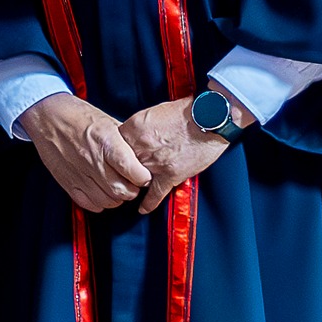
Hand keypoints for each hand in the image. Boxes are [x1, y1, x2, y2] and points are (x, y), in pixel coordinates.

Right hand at [17, 94, 151, 213]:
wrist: (47, 115)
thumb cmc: (76, 115)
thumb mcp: (106, 120)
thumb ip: (124, 140)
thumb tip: (141, 155)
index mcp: (105, 141)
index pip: (133, 171)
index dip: (143, 177)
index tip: (144, 175)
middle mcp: (92, 160)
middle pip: (122, 190)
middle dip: (132, 190)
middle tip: (132, 184)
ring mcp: (79, 173)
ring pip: (107, 200)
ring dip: (117, 198)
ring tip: (117, 188)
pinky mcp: (67, 182)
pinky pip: (88, 203)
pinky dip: (99, 203)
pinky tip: (101, 193)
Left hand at [119, 94, 238, 215]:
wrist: (208, 117)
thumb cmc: (185, 111)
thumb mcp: (153, 112)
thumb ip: (139, 127)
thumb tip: (134, 137)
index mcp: (134, 128)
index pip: (113, 144)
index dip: (115, 150)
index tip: (116, 155)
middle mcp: (140, 147)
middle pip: (121, 163)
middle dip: (121, 167)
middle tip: (121, 172)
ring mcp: (154, 163)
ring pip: (134, 179)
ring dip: (133, 183)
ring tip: (129, 187)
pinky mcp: (171, 175)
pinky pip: (155, 194)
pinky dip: (148, 204)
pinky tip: (142, 209)